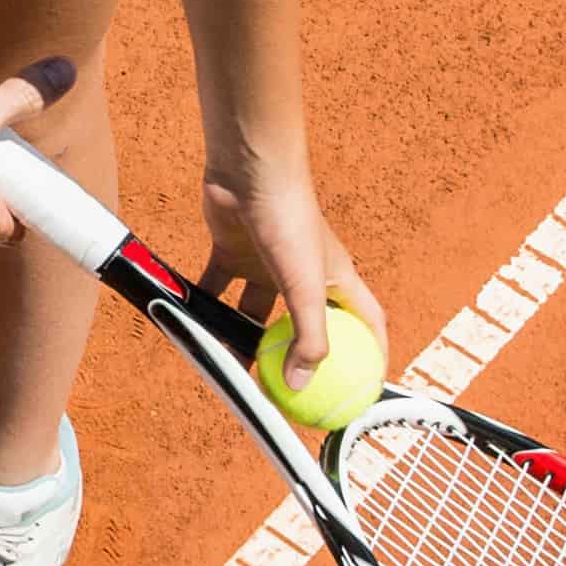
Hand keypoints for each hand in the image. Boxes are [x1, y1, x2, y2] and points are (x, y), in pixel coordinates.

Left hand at [196, 154, 386, 388]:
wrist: (249, 170)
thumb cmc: (289, 219)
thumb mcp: (305, 288)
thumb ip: (307, 338)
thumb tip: (299, 385)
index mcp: (336, 280)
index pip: (366, 324)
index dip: (372, 355)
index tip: (365, 389)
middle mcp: (304, 275)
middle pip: (304, 327)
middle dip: (295, 360)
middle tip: (284, 395)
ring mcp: (267, 264)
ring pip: (255, 314)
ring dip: (244, 340)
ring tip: (232, 372)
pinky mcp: (231, 253)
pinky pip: (218, 290)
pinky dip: (206, 308)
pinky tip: (193, 331)